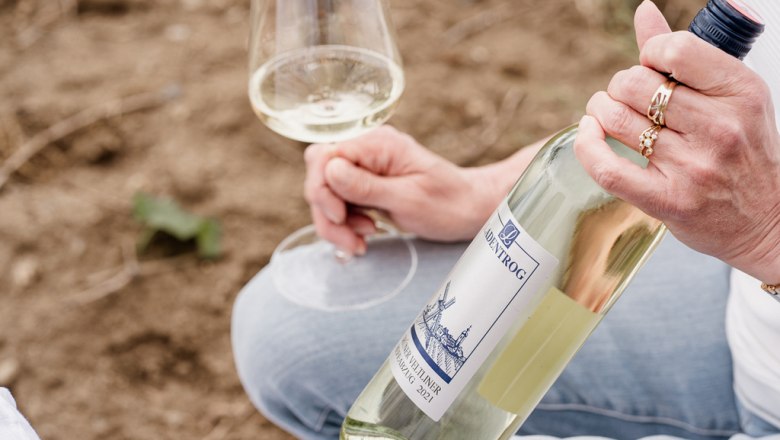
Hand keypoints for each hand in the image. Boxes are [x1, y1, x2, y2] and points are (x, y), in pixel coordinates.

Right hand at [304, 126, 508, 254]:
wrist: (470, 209)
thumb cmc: (448, 203)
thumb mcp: (408, 198)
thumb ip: (367, 186)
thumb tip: (330, 171)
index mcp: (377, 144)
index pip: (324, 156)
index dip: (323, 189)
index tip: (341, 217)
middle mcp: (367, 150)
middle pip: (320, 175)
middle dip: (327, 212)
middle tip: (351, 239)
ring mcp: (365, 166)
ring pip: (326, 192)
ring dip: (336, 223)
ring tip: (361, 241)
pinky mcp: (366, 183)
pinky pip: (339, 201)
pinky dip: (345, 223)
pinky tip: (364, 235)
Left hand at [574, 1, 779, 282]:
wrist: (765, 221)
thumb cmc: (743, 153)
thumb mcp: (730, 98)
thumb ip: (684, 56)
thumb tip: (644, 12)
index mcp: (740, 92)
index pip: (676, 50)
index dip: (648, 53)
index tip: (648, 66)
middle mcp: (719, 128)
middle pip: (636, 84)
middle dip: (618, 85)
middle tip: (623, 97)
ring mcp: (693, 167)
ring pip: (617, 120)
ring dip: (599, 111)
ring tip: (604, 114)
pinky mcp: (668, 201)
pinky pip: (608, 167)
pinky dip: (586, 145)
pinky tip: (588, 133)